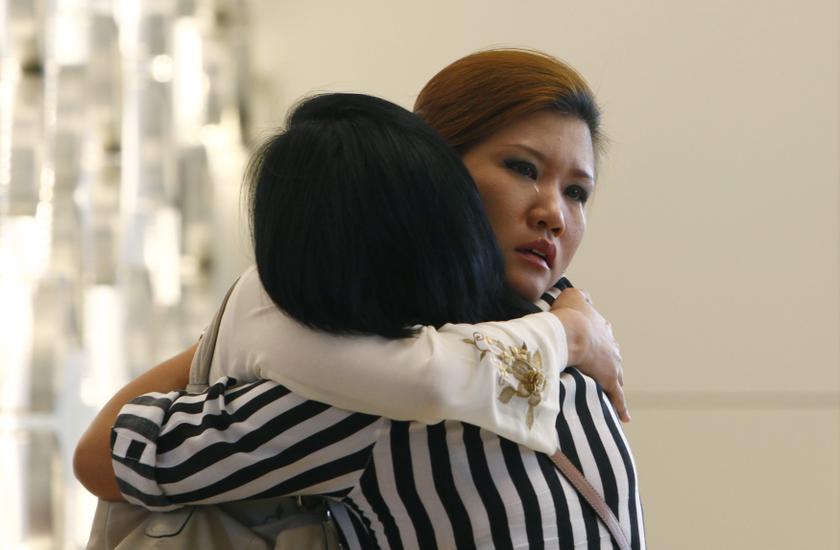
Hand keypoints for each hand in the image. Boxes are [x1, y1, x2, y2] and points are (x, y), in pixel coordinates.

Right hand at [550, 289, 629, 422]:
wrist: (573, 332)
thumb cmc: (569, 315)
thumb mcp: (572, 296)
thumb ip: (579, 296)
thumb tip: (584, 297)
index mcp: (602, 327)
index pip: (602, 334)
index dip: (595, 339)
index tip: (589, 343)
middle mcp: (611, 345)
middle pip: (611, 355)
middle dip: (606, 361)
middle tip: (597, 367)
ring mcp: (613, 363)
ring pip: (617, 375)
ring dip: (613, 381)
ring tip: (607, 389)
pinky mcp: (611, 380)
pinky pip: (617, 397)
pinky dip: (621, 406)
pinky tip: (625, 417)